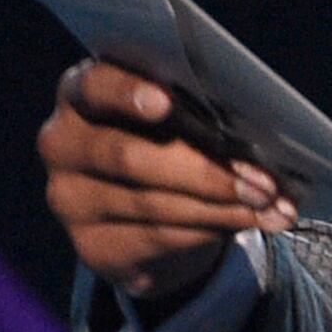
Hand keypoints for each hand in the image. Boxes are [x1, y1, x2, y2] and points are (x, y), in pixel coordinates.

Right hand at [38, 60, 293, 300]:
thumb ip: (192, 114)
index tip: (166, 102)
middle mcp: (62, 143)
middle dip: (205, 171)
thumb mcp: (172, 119)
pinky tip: (248, 222)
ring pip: (153, 204)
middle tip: (262, 182)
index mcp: (80, 94)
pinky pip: (159, 238)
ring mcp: (69, 199)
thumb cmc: (163, 144)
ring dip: (221, 207)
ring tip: (270, 205)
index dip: (128, 93)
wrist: (137, 216)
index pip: (94, 86)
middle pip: (130, 158)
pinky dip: (211, 229)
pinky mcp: (90, 246)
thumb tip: (254, 132)